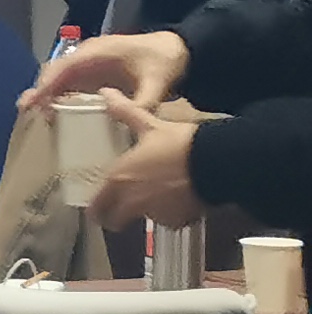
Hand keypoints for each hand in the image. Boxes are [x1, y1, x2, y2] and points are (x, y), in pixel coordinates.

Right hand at [24, 30, 188, 115]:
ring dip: (46, 94)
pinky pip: (69, 84)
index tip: (34, 101)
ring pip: (59, 77)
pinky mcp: (92, 74)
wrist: (176, 50)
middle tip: (28, 111)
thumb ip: (144, 101)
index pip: (65, 66)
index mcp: (98, 52)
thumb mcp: (157, 82)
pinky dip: (58, 97)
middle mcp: (87, 56)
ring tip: (34, 114)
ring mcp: (88, 65)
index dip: (48, 83)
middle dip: (40, 90)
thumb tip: (128, 121)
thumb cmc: (164, 60)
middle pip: (55, 71)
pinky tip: (54, 112)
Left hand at [86, 94, 202, 233]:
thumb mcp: (149, 125)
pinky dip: (171, 214)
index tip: (98, 209)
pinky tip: (177, 199)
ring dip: (146, 211)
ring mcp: (156, 214)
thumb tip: (106, 92)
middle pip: (115, 221)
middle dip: (115, 217)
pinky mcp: (179, 220)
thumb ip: (125, 112)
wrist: (216, 162)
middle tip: (120, 210)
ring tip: (155, 195)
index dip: (96, 210)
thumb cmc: (178, 143)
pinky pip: (169, 221)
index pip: (97, 208)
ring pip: (144, 218)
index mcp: (119, 180)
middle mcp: (133, 201)